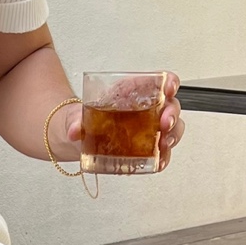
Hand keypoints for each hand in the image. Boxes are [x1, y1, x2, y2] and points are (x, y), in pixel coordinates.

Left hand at [58, 75, 185, 170]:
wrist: (75, 140)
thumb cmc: (82, 120)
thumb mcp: (75, 116)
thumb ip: (74, 121)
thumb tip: (74, 130)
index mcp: (132, 93)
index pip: (158, 83)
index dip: (169, 83)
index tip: (169, 88)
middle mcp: (145, 110)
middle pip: (169, 107)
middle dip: (172, 114)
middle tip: (165, 123)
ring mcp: (146, 130)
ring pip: (171, 129)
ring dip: (172, 136)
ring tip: (164, 144)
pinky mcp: (144, 149)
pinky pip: (160, 153)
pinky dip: (163, 158)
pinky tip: (160, 161)